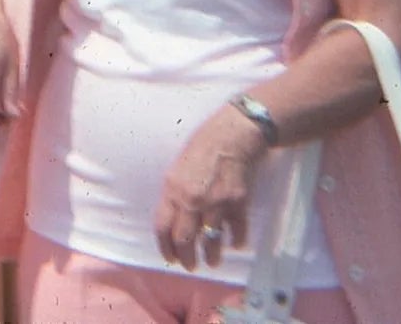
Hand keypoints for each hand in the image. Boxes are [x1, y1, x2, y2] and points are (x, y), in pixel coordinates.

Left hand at [153, 104, 267, 271]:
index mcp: (173, 188)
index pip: (162, 226)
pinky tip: (235, 244)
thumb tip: (174, 216)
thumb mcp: (178, 166)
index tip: (170, 257)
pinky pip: (236, 232)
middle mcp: (192, 199)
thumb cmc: (202, 145)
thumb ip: (175, 191)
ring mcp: (215, 203)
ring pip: (211, 242)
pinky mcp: (237, 204)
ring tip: (212, 262)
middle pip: (185, 240)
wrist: (232, 134)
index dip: (165, 246)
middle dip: (187, 258)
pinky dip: (236, 241)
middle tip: (190, 266)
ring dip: (212, 256)